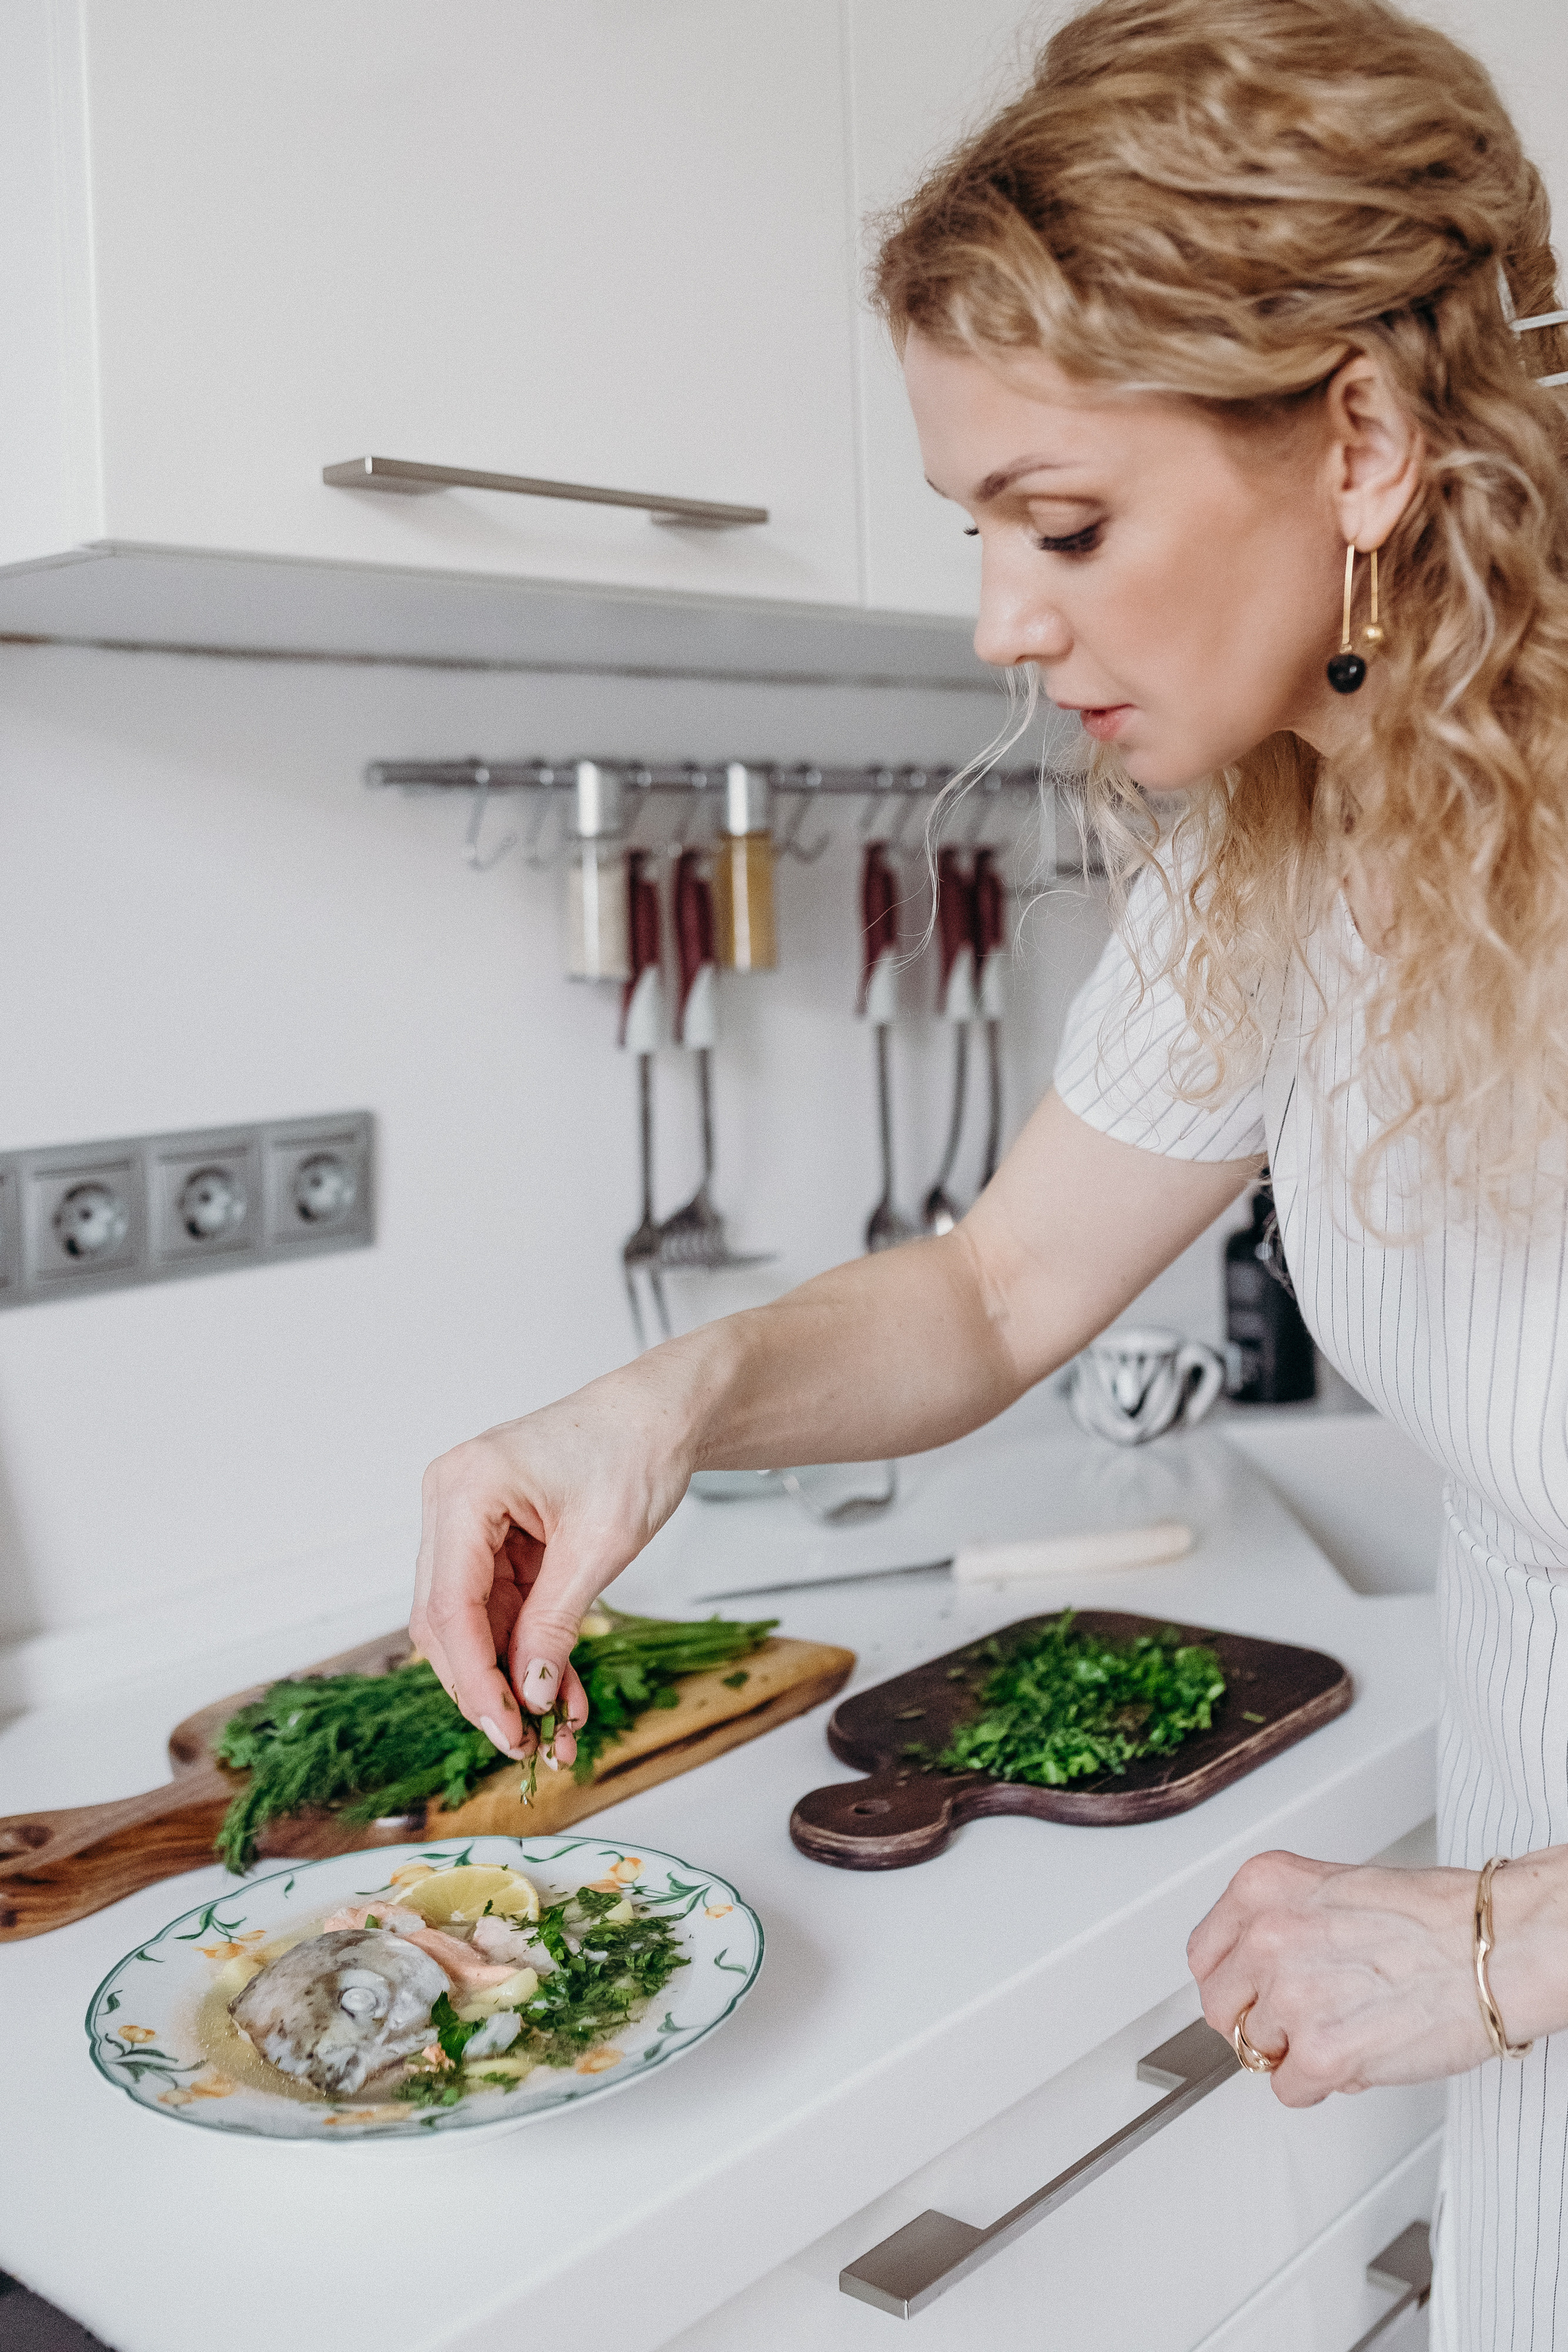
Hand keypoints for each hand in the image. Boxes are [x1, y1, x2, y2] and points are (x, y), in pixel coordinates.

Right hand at [411, 1374, 692, 1766]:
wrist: (663, 1413)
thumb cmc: (635, 1451)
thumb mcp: (601, 1547)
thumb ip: (554, 1623)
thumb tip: (526, 1694)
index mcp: (465, 1489)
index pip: (449, 1606)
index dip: (474, 1679)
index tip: (507, 1732)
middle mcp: (451, 1502)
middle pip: (447, 1620)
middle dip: (487, 1685)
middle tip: (526, 1742)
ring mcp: (469, 1520)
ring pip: (474, 1622)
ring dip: (512, 1675)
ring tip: (557, 1726)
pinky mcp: (494, 1537)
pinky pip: (501, 1608)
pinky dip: (529, 1649)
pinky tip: (561, 1691)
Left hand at [1187, 1849, 1490, 2105]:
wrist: (1494, 1950)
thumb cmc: (1436, 1919)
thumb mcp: (1334, 1888)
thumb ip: (1283, 1920)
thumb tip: (1254, 1965)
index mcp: (1264, 1886)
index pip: (1203, 1954)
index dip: (1233, 1982)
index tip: (1249, 1994)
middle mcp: (1266, 1936)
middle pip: (1220, 2008)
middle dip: (1259, 2021)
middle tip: (1302, 2019)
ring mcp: (1290, 1996)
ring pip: (1256, 2051)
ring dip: (1295, 2051)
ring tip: (1345, 2026)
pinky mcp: (1321, 2053)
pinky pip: (1289, 2091)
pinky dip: (1319, 2085)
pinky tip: (1356, 2055)